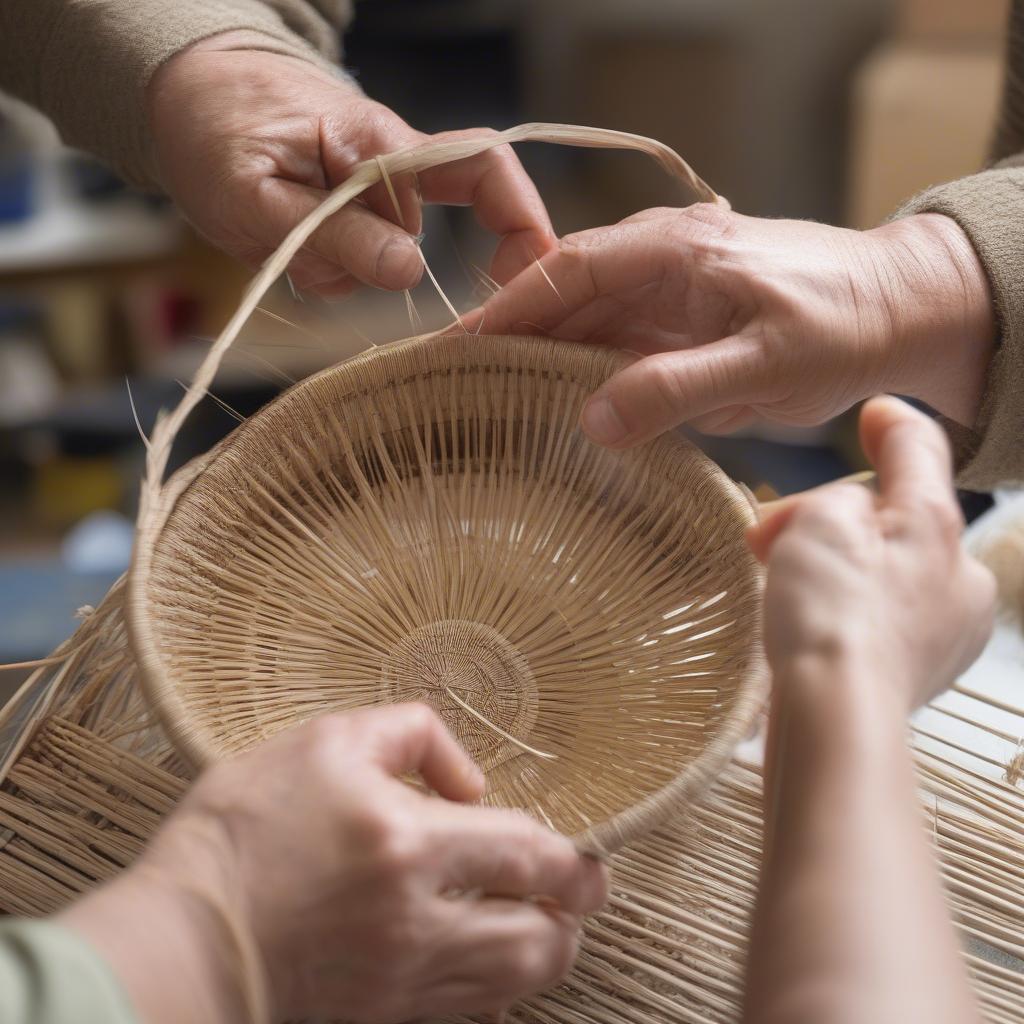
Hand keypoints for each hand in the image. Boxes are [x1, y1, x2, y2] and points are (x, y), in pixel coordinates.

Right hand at [61, 704, 606, 1023]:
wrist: (177, 944)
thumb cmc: (242, 831)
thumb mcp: (323, 742)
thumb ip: (411, 733)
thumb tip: (467, 778)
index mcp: (407, 845)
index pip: (528, 854)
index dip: (572, 856)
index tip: (587, 851)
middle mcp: (417, 923)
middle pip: (538, 940)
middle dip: (574, 916)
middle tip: (583, 894)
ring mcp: (402, 981)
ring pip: (512, 987)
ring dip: (545, 956)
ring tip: (550, 927)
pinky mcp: (382, 1017)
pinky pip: (466, 1016)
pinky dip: (495, 996)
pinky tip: (492, 973)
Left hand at [148, 32, 554, 295]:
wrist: (189, 99)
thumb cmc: (219, 130)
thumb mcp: (260, 194)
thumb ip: (338, 234)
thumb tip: (411, 271)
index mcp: (384, 147)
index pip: (483, 168)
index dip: (524, 219)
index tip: (537, 276)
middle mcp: (391, 170)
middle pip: (415, 245)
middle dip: (366, 269)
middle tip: (306, 259)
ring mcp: (372, 197)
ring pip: (379, 265)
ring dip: (335, 271)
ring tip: (282, 240)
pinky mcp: (352, 219)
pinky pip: (357, 267)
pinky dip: (326, 272)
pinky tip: (290, 247)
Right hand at [469, 206, 993, 444]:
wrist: (899, 310)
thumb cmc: (843, 326)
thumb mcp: (763, 364)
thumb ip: (675, 388)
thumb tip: (590, 420)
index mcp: (674, 252)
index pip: (568, 272)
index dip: (508, 310)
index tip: (457, 347)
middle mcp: (662, 264)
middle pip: (565, 297)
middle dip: (510, 336)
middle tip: (455, 383)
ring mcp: (671, 294)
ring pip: (587, 323)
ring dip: (542, 358)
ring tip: (489, 398)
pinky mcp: (682, 325)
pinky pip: (618, 347)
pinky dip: (583, 374)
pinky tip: (558, 405)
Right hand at [747, 397, 994, 710]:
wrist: (835, 716)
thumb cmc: (829, 617)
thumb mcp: (822, 520)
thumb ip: (840, 496)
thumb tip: (845, 516)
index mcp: (938, 526)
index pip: (920, 450)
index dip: (891, 424)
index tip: (875, 413)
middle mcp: (959, 576)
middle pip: (893, 520)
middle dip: (830, 521)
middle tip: (768, 540)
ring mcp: (947, 630)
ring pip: (886, 570)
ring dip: (836, 566)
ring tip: (780, 586)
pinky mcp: (922, 671)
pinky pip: (883, 617)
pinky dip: (848, 609)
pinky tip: (811, 624)